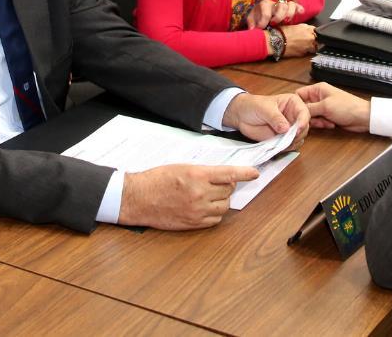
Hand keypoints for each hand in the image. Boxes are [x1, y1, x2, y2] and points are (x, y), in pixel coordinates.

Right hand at [118, 164, 258, 229]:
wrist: (137, 198)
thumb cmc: (156, 179)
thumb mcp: (180, 167)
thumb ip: (202, 172)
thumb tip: (221, 175)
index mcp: (196, 175)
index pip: (228, 174)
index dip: (244, 173)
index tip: (254, 173)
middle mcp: (199, 193)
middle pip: (228, 190)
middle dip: (227, 186)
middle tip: (218, 183)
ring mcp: (197, 211)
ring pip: (224, 206)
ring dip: (222, 200)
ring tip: (210, 195)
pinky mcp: (193, 224)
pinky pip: (215, 220)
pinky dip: (215, 213)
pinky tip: (206, 207)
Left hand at [223, 92, 308, 144]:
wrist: (241, 116)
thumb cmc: (252, 106)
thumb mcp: (264, 108)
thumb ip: (275, 118)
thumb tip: (286, 129)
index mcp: (293, 103)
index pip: (304, 113)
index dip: (303, 121)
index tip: (297, 129)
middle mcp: (294, 116)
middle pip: (304, 128)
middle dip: (297, 135)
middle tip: (287, 139)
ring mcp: (289, 128)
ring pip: (299, 138)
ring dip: (292, 143)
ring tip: (279, 142)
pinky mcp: (283, 138)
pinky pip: (291, 145)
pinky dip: (286, 148)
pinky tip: (278, 146)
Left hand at [245, 0, 304, 28]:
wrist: (261, 16)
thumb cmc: (257, 18)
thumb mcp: (251, 20)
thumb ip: (251, 23)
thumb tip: (253, 30)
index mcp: (264, 4)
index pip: (266, 9)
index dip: (264, 19)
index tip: (261, 28)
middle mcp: (275, 3)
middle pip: (281, 5)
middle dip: (279, 16)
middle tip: (274, 24)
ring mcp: (284, 6)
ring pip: (290, 5)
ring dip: (290, 13)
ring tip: (287, 22)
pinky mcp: (291, 9)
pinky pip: (297, 6)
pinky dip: (299, 9)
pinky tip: (301, 13)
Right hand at [280, 23, 316, 57]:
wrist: (277, 40)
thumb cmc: (283, 32)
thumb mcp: (295, 26)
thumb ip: (303, 28)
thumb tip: (306, 29)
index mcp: (309, 29)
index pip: (317, 31)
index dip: (314, 33)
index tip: (312, 35)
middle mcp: (311, 37)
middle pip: (318, 40)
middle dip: (314, 41)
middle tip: (307, 41)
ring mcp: (308, 46)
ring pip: (314, 48)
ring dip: (311, 47)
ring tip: (303, 46)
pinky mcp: (304, 54)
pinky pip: (307, 53)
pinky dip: (304, 51)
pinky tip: (298, 49)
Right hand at [296, 82, 370, 131]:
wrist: (363, 117)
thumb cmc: (348, 107)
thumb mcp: (325, 106)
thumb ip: (309, 109)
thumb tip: (297, 112)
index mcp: (318, 89)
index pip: (299, 95)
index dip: (297, 104)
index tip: (298, 113)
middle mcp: (319, 97)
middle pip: (304, 107)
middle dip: (309, 116)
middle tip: (316, 119)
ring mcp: (323, 107)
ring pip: (310, 116)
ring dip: (317, 121)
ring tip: (326, 122)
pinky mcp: (326, 116)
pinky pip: (318, 121)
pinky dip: (322, 124)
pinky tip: (331, 124)